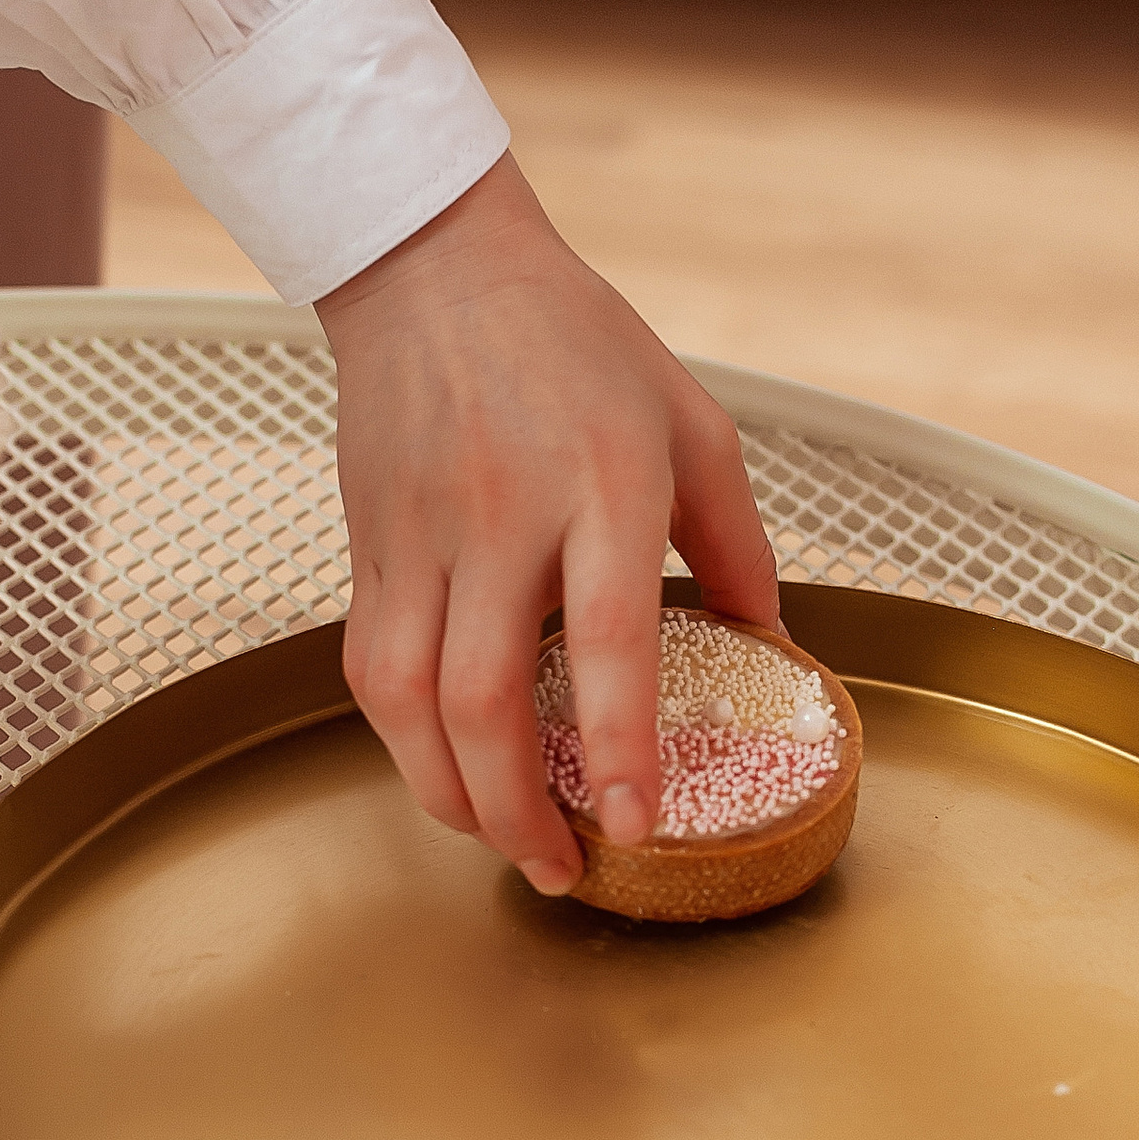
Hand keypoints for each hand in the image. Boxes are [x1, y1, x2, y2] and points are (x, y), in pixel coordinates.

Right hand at [318, 154, 776, 892]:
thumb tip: (771, 637)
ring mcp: (421, 534)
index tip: (633, 824)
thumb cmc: (575, 342)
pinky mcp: (367, 545)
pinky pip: (370, 669)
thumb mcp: (690, 420)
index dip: (617, 744)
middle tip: (560, 870)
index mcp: (602, 483)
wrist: (434, 269)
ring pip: (408, 701)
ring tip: (499, 840)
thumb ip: (736, 537)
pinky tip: (444, 771)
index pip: (608, 639)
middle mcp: (502, 516)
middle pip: (484, 699)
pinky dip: (404, 740)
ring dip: (449, 795)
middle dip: (515, 811)